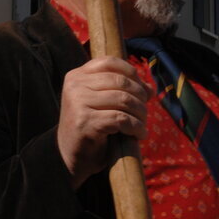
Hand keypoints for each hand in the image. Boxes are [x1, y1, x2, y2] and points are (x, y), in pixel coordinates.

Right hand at [57, 57, 149, 188]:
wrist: (68, 156)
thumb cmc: (89, 127)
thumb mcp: (101, 103)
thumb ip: (120, 90)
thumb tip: (150, 88)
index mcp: (76, 76)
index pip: (110, 62)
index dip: (131, 73)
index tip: (142, 90)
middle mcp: (75, 86)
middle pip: (120, 81)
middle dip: (140, 96)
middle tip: (144, 111)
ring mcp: (78, 103)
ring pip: (123, 99)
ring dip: (140, 113)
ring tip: (142, 124)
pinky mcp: (85, 122)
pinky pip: (121, 119)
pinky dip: (136, 127)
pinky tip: (139, 134)